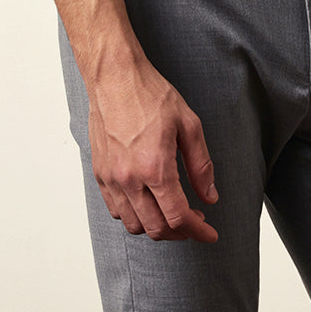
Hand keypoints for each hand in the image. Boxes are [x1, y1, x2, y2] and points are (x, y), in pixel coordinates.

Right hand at [87, 52, 218, 242]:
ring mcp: (111, 179)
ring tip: (171, 213)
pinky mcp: (100, 173)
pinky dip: (134, 216)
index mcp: (155, 168)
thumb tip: (210, 197)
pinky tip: (148, 203)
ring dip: (156, 227)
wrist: (115, 77)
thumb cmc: (151, 95)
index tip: (210, 235)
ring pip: (134, 225)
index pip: (178, 218)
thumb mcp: (188, 124)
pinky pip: (116, 210)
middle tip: (195, 222)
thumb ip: (201, 165)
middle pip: (156, 228)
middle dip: (180, 232)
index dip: (198, 232)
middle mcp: (130, 179)